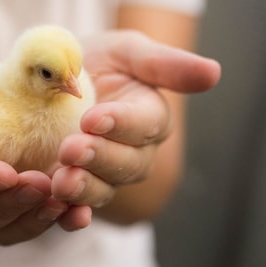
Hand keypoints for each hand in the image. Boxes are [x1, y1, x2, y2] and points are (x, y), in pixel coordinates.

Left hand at [51, 30, 220, 218]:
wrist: (51, 80)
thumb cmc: (96, 62)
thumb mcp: (125, 52)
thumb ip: (164, 64)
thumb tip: (214, 73)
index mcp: (151, 117)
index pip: (145, 124)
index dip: (121, 124)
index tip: (93, 119)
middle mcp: (134, 153)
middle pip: (127, 164)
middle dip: (99, 158)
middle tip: (71, 149)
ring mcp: (105, 176)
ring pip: (103, 190)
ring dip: (84, 189)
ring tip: (60, 181)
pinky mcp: (76, 192)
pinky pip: (77, 210)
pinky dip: (68, 214)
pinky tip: (57, 209)